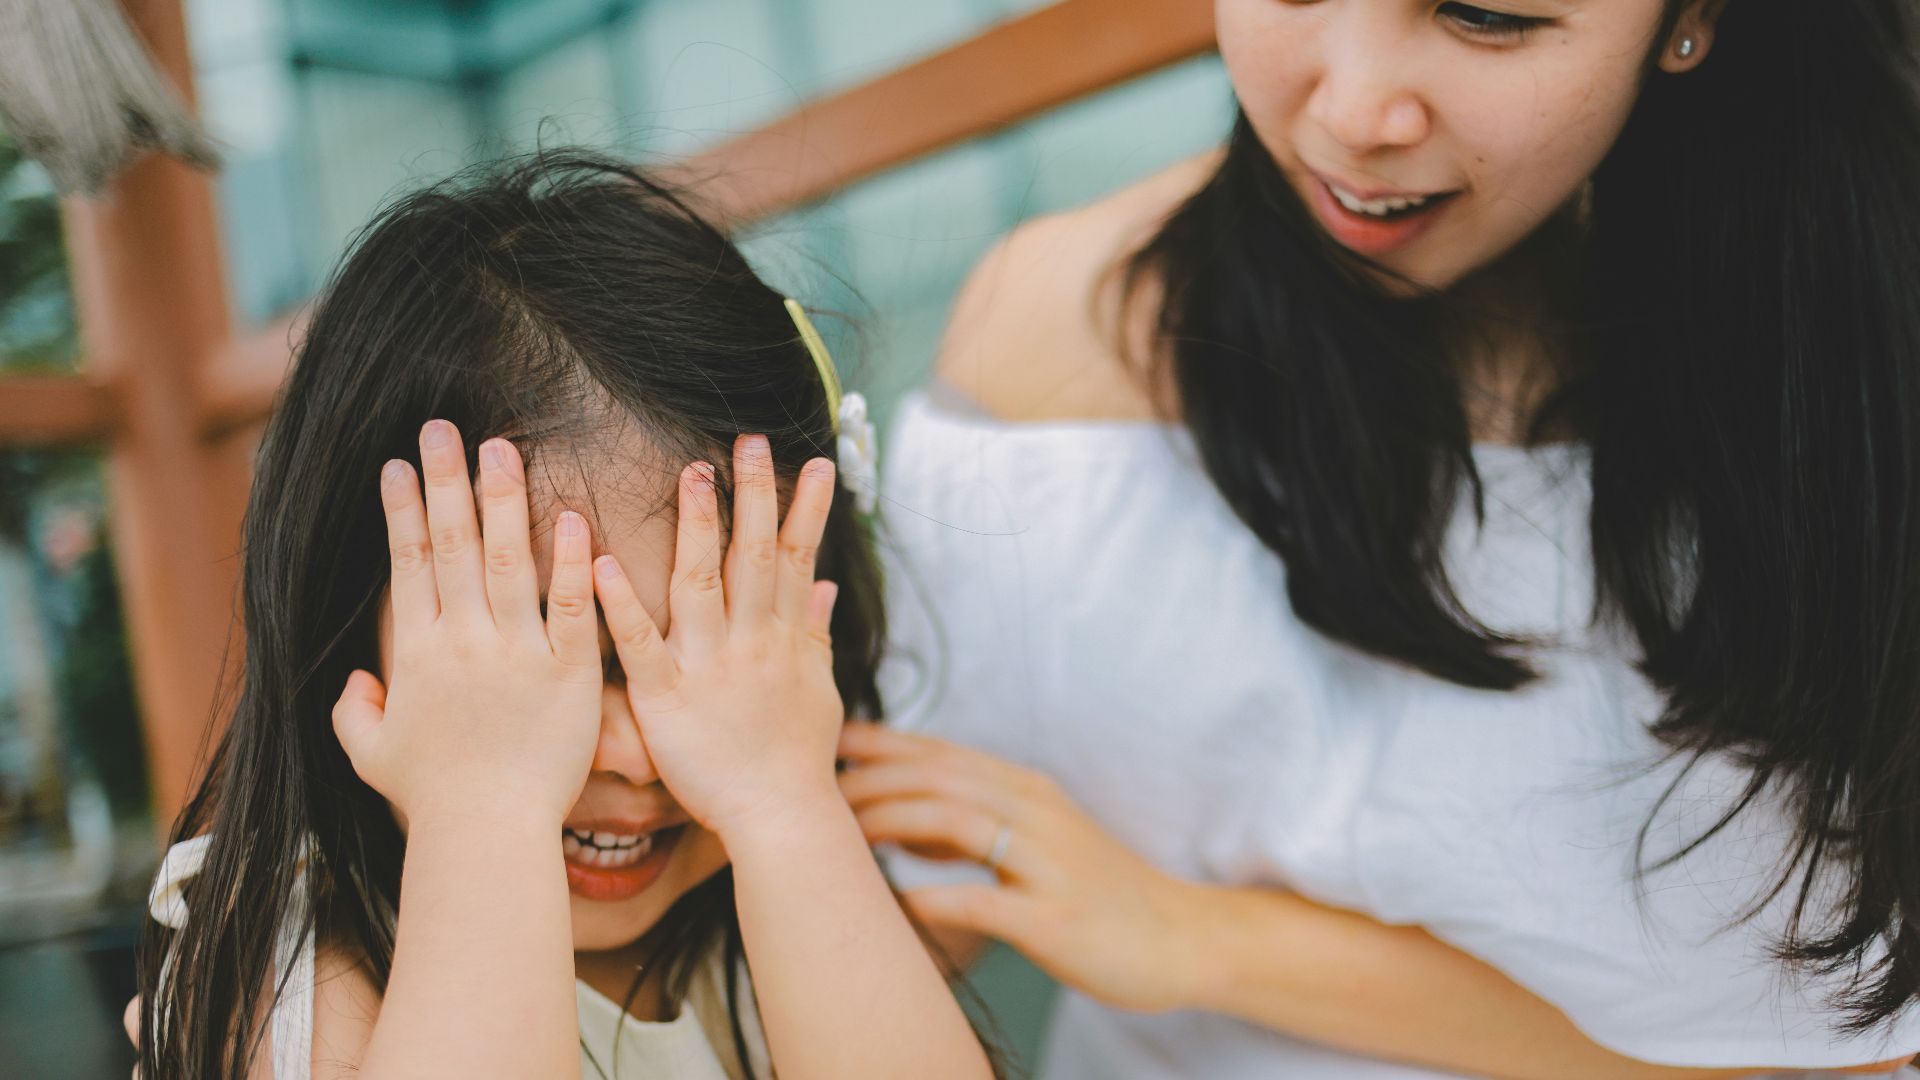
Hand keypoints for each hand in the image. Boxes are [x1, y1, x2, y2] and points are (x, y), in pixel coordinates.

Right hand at [332, 421, 603, 828]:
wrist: (488, 832)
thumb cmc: (434, 799)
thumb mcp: (372, 755)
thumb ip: (356, 712)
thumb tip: (353, 682)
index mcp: (418, 653)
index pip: (408, 564)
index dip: (403, 510)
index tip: (399, 463)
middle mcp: (465, 640)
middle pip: (452, 545)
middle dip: (446, 481)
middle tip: (444, 428)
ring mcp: (517, 652)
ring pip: (507, 560)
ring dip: (503, 500)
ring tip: (501, 447)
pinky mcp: (568, 672)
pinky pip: (569, 606)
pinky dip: (569, 562)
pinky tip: (571, 517)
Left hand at [592, 435, 844, 844]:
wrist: (780, 818)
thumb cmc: (796, 760)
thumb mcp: (818, 692)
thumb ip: (815, 635)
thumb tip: (826, 586)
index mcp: (781, 638)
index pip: (797, 558)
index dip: (806, 509)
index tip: (817, 462)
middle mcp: (750, 643)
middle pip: (753, 556)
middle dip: (754, 496)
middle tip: (750, 441)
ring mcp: (708, 667)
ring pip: (701, 584)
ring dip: (697, 528)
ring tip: (692, 475)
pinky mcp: (667, 698)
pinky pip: (642, 643)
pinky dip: (622, 603)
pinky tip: (600, 562)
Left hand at [838, 722, 1205, 1013]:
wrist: (1182, 936)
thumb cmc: (1099, 893)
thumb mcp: (1036, 843)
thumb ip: (972, 828)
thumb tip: (899, 825)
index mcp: (1027, 791)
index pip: (942, 754)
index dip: (882, 745)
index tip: (829, 742)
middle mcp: (1037, 814)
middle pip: (940, 780)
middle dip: (874, 780)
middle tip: (818, 791)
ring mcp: (1048, 865)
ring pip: (959, 824)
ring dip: (895, 823)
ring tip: (848, 835)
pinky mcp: (1055, 919)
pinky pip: (987, 903)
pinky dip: (939, 898)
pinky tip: (901, 903)